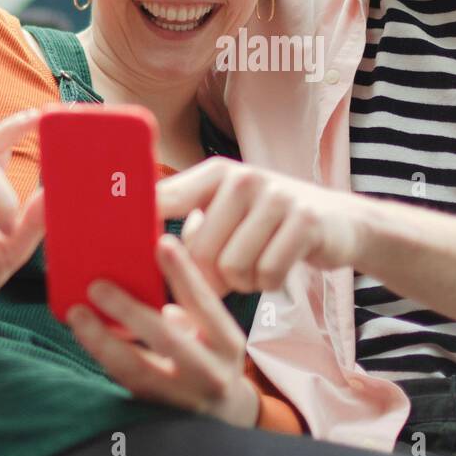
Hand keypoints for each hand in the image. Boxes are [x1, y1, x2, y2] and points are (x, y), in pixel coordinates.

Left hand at [66, 231, 260, 427]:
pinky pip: (124, 383)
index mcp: (227, 343)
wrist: (224, 415)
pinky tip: (85, 336)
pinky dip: (103, 357)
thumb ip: (193, 299)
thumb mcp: (215, 329)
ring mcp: (182, 398)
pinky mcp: (156, 413)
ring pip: (136, 369)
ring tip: (77, 314)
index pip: (205, 303)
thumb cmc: (213, 356)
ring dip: (102, 340)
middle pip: (167, 339)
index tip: (162, 243)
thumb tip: (168, 251)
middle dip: (129, 310)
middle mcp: (210, 373)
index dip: (184, 273)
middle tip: (97, 286)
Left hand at [155, 158, 363, 293]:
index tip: (115, 241)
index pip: (164, 198)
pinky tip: (279, 266)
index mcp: (215, 174)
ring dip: (243, 281)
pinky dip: (269, 282)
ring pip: (232, 267)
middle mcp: (244, 177)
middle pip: (199, 251)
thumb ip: (189, 234)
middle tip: (228, 274)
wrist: (340, 222)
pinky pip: (266, 274)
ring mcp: (277, 197)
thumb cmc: (269, 226)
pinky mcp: (305, 221)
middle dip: (209, 277)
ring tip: (257, 263)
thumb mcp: (229, 215)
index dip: (138, 224)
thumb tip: (147, 267)